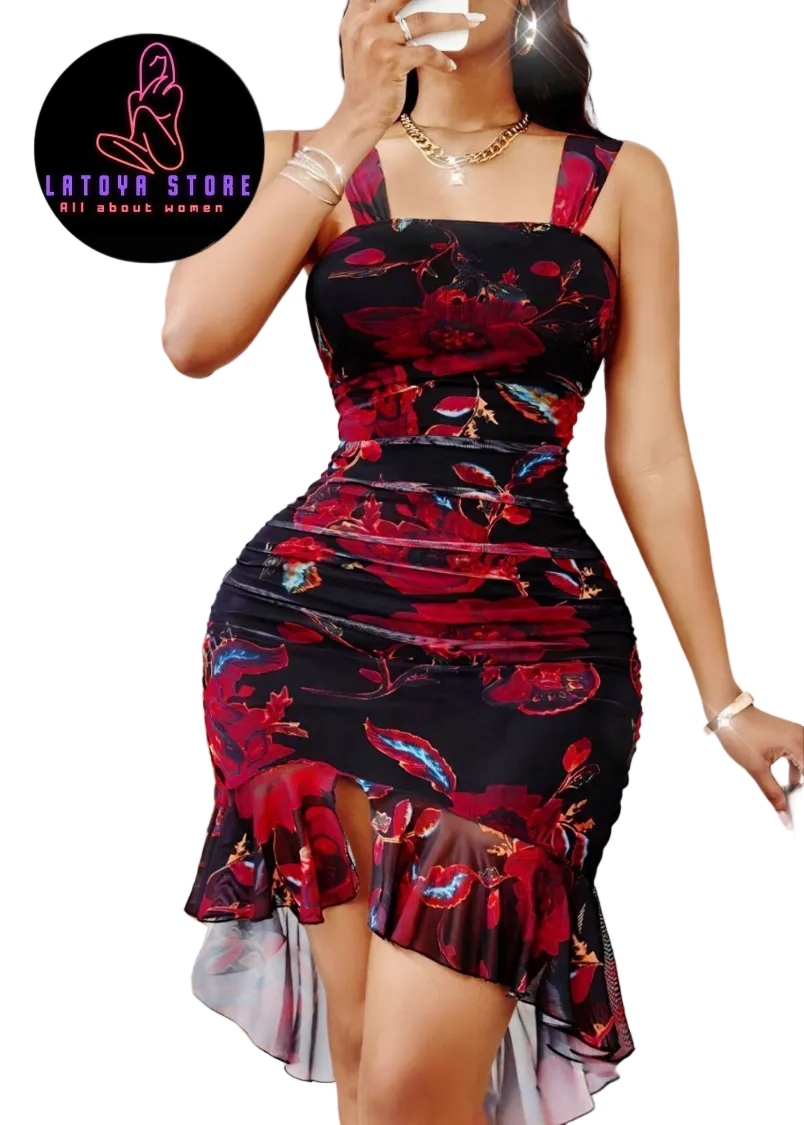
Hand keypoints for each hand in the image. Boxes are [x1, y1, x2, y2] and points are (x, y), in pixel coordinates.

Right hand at [339, 0, 479, 134]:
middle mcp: (364, 24)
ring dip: (454, 20)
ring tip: (474, 21)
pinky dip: (442, 59)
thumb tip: (409, 8)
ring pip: (423, 20)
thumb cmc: (368, 78)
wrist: (360, 114)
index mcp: (356, 15)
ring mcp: (377, 42)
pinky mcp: (391, 63)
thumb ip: (375, 20)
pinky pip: (426, 53)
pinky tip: (450, 65)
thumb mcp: (361, 42)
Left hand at [714, 704, 802, 827]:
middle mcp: (802, 737)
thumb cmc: (739, 733)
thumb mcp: (756, 768)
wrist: (726, 711)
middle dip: (801, 787)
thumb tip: (784, 815)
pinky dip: (797, 770)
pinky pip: (800, 755)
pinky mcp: (790, 735)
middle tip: (795, 805)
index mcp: (798, 744)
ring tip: (793, 795)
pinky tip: (791, 784)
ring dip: (801, 780)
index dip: (803, 795)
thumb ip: (773, 794)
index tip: (798, 810)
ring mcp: (797, 734)